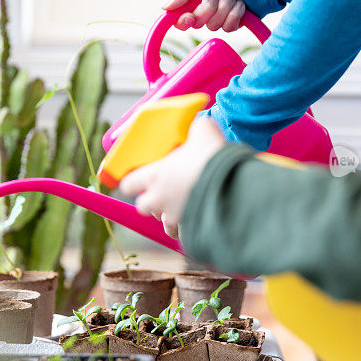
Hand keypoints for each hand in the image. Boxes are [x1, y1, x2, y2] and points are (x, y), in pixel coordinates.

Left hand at [120, 118, 225, 238]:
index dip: (132, 182)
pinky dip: (191, 229)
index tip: (137, 180)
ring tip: (183, 208)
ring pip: (165, 224)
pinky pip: (186, 235)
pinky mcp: (192, 231)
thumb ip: (196, 129)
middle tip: (164, 194)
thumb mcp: (204, 131)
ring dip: (171, 217)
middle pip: (143, 207)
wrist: (231, 186)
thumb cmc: (211, 158)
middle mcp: (159, 199)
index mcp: (155, 176)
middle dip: (152, 202)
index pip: (129, 184)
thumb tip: (199, 124)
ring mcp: (175, 218)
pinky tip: (200, 220)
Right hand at [162, 0, 246, 31]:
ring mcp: (219, 17)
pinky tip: (241, 3)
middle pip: (198, 23)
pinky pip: (229, 27)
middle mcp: (205, 9)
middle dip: (210, 7)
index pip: (180, 18)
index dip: (183, 21)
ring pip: (215, 26)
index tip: (189, 17)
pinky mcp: (233, 23)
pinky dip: (236, 13)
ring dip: (226, 7)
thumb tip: (164, 7)